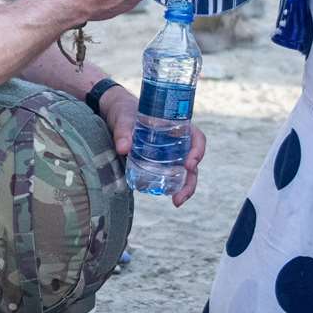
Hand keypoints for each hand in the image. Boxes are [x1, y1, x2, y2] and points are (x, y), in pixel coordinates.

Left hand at [101, 85, 205, 206]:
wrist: (114, 114)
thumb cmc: (124, 111)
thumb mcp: (123, 118)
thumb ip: (123, 131)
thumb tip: (123, 149)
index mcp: (176, 126)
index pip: (197, 138)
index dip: (198, 151)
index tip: (189, 164)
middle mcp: (177, 141)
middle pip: (192, 162)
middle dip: (190, 181)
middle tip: (180, 196)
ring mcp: (168, 154)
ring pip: (183, 172)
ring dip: (184, 188)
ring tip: (176, 201)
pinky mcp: (157, 163)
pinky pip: (168, 175)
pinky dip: (170, 187)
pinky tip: (162, 194)